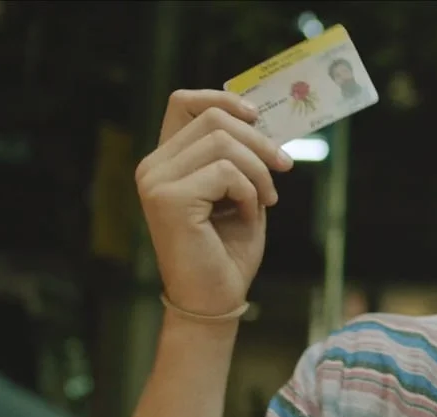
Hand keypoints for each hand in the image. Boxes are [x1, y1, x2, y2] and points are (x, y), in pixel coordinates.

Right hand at [136, 90, 292, 316]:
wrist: (215, 299)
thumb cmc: (228, 250)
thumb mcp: (241, 192)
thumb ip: (241, 156)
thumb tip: (263, 119)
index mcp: (166, 161)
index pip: (183, 102)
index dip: (222, 98)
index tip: (256, 116)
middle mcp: (152, 167)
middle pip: (213, 120)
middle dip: (259, 141)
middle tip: (284, 167)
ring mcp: (155, 182)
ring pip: (223, 142)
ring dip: (258, 171)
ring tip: (266, 200)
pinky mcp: (169, 199)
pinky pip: (227, 172)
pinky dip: (249, 193)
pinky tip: (247, 217)